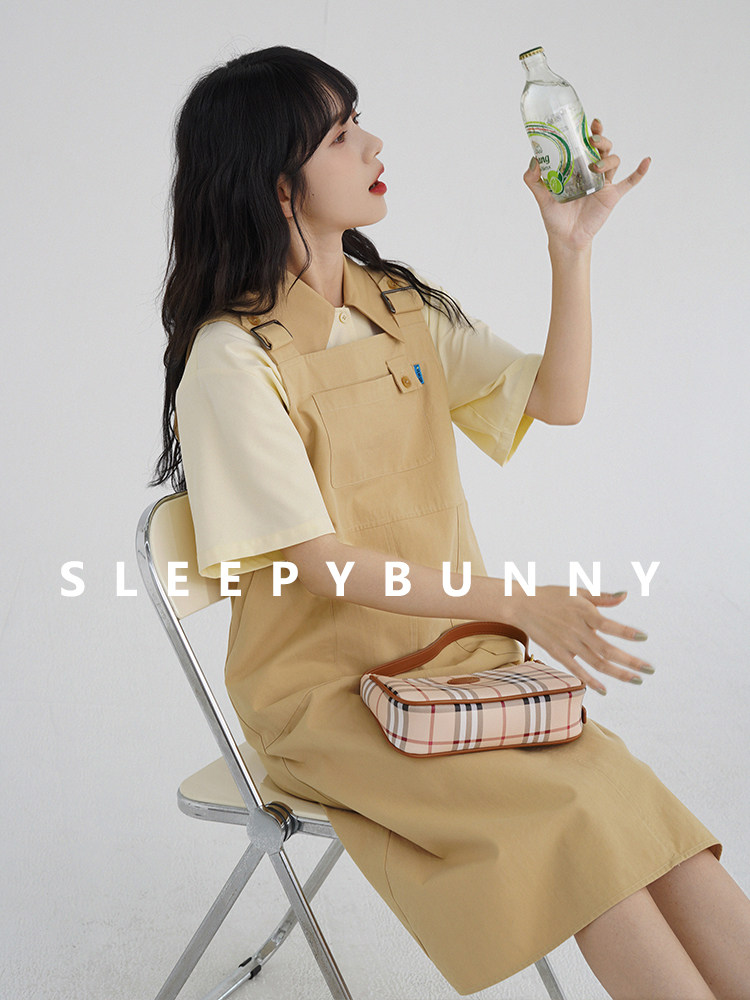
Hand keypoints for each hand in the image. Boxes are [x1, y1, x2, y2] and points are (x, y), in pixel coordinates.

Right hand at [509, 587, 652, 694]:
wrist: (522, 605)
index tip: (644, 637)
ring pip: (596, 663)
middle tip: (650, 670)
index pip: (610, 625)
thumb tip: (625, 595)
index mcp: (584, 612)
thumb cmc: (552, 596)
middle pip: (607, 650)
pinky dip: (590, 681)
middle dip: (630, 661)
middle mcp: (577, 630)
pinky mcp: (558, 653)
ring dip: (617, 673)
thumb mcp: (578, 592)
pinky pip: (576, 670)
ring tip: (636, 680)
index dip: (626, 632)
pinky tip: (605, 689)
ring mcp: (567, 643)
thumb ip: (602, 597)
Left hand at [523, 118, 650, 251]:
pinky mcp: (612, 196)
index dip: (590, 131)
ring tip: (596, 167)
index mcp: (577, 167)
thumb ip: (532, 178)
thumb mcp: (540, 195)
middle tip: (592, 141)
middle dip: (601, 140)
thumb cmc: (554, 215)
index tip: (590, 123)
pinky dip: (639, 172)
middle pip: (603, 148)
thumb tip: (534, 160)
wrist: (565, 237)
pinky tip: (647, 161)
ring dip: (609, 159)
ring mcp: (604, 183)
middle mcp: (592, 171)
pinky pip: (630, 182)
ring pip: (614, 161)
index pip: (585, 144)